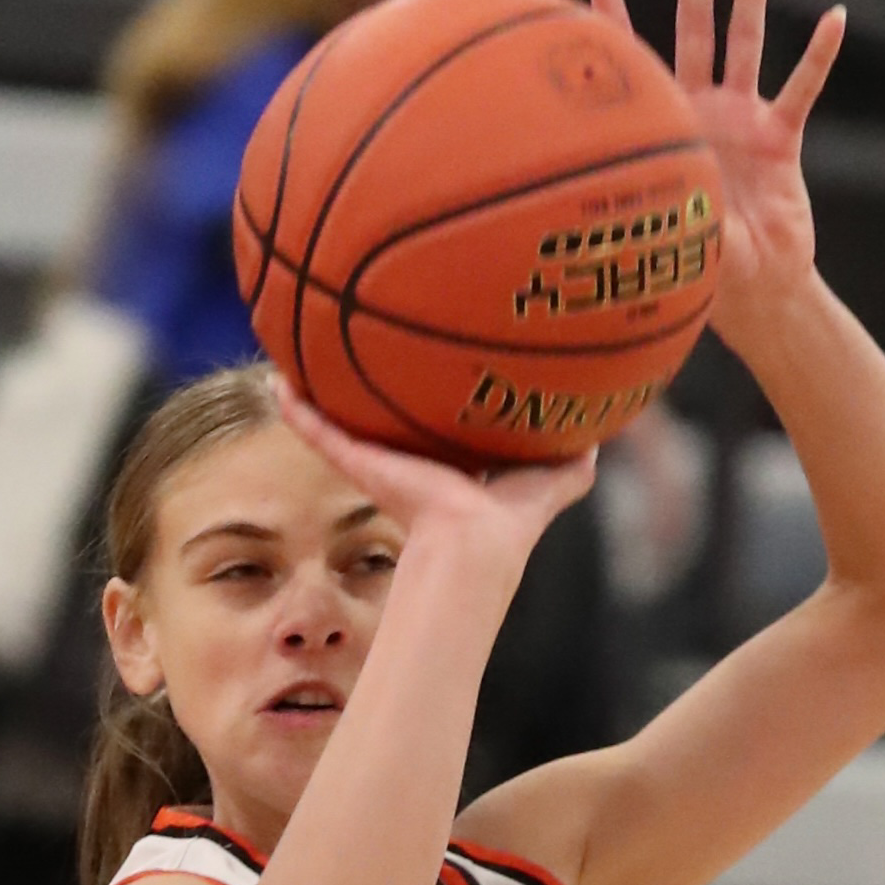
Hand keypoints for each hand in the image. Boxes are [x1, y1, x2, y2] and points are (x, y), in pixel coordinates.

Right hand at [271, 378, 595, 579]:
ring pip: (344, 423)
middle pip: (385, 419)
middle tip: (353, 342)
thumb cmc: (514, 517)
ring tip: (298, 355)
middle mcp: (414, 461)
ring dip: (321, 394)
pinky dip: (300, 412)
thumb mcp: (557, 478)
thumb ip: (578, 460)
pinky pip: (323, 434)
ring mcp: (383, 464)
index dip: (435, 397)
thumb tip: (608, 437)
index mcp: (453, 465)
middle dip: (369, 386)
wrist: (474, 542)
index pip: (439, 425)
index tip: (429, 364)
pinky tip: (276, 381)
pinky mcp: (363, 466)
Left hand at [591, 0, 845, 357]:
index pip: (634, 68)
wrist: (752, 296)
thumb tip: (608, 202)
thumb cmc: (696, 274)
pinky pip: (802, 90)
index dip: (616, 24)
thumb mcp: (661, 237)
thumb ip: (644, 210)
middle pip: (696, 33)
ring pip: (748, 43)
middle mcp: (701, 116)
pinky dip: (817, 56)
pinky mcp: (781, 141)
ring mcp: (742, 123)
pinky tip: (835, 19)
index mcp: (663, 133)